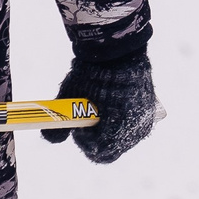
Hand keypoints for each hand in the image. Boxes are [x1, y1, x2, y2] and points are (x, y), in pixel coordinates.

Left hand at [40, 51, 157, 164]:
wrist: (117, 46)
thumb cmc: (93, 72)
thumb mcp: (70, 97)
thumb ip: (59, 124)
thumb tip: (50, 138)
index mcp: (119, 130)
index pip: (101, 152)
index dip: (85, 143)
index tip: (77, 127)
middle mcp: (136, 128)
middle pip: (113, 148)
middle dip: (96, 137)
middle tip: (85, 119)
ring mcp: (145, 118)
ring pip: (123, 137)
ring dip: (107, 129)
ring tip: (97, 108)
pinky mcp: (148, 108)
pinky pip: (132, 124)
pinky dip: (119, 119)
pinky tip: (109, 103)